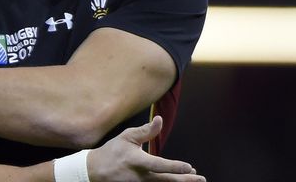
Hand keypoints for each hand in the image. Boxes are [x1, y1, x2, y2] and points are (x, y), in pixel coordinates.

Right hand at [88, 116, 204, 180]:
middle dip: (186, 180)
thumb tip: (159, 120)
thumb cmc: (111, 152)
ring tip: (193, 180)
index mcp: (137, 162)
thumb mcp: (126, 138)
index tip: (189, 167)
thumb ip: (145, 131)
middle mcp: (140, 177)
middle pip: (167, 181)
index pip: (159, 165)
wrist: (94, 171)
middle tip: (201, 179)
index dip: (175, 167)